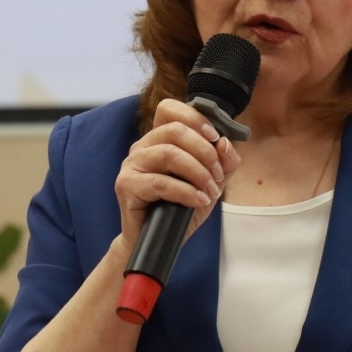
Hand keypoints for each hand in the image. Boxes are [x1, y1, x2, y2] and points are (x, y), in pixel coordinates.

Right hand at [114, 98, 242, 251]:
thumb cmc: (180, 209)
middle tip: (218, 174)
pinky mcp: (126, 186)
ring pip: (169, 153)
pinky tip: (199, 200)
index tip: (215, 137)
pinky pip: (161, 182)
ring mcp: (131, 165)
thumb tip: (225, 143)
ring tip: (210, 191)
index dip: (195, 118)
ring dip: (198, 172)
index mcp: (159, 138)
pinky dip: (186, 191)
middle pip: (175, 130)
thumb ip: (224, 161)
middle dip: (205, 151)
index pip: (170, 109)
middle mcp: (142, 146)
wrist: (157, 242)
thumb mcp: (210, 182)